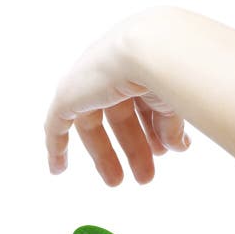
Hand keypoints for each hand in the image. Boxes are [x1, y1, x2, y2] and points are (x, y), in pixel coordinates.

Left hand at [44, 9, 190, 184]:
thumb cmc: (171, 70)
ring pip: (94, 124)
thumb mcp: (174, 104)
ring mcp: (88, 81)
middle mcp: (111, 72)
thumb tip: (178, 147)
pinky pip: (56, 124)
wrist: (152, 52)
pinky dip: (57, 146)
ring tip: (118, 182)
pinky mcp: (68, 95)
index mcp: (138, 68)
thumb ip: (171, 125)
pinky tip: (58, 169)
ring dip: (106, 154)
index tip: (163, 153)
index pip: (143, 104)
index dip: (153, 132)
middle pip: (119, 117)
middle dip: (133, 148)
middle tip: (145, 177)